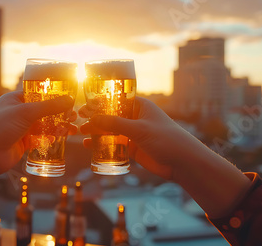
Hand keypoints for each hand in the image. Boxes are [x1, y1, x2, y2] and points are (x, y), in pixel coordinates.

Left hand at [0, 91, 75, 178]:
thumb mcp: (26, 112)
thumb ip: (49, 106)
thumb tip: (69, 99)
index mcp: (15, 100)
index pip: (38, 94)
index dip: (54, 96)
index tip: (69, 98)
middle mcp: (18, 113)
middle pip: (43, 111)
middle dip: (59, 114)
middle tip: (74, 115)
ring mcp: (21, 129)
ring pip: (44, 126)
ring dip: (58, 127)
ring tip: (72, 129)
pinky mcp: (23, 143)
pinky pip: (40, 140)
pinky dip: (50, 139)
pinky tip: (61, 139)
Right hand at [80, 97, 250, 217]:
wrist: (182, 163)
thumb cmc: (166, 139)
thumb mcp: (139, 129)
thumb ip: (115, 124)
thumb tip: (93, 119)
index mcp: (140, 106)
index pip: (116, 99)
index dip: (100, 102)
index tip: (84, 105)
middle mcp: (135, 117)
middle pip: (110, 115)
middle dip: (95, 118)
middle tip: (79, 120)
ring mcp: (133, 133)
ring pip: (110, 130)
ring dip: (96, 132)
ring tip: (81, 134)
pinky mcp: (131, 147)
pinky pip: (113, 144)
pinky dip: (101, 144)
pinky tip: (89, 146)